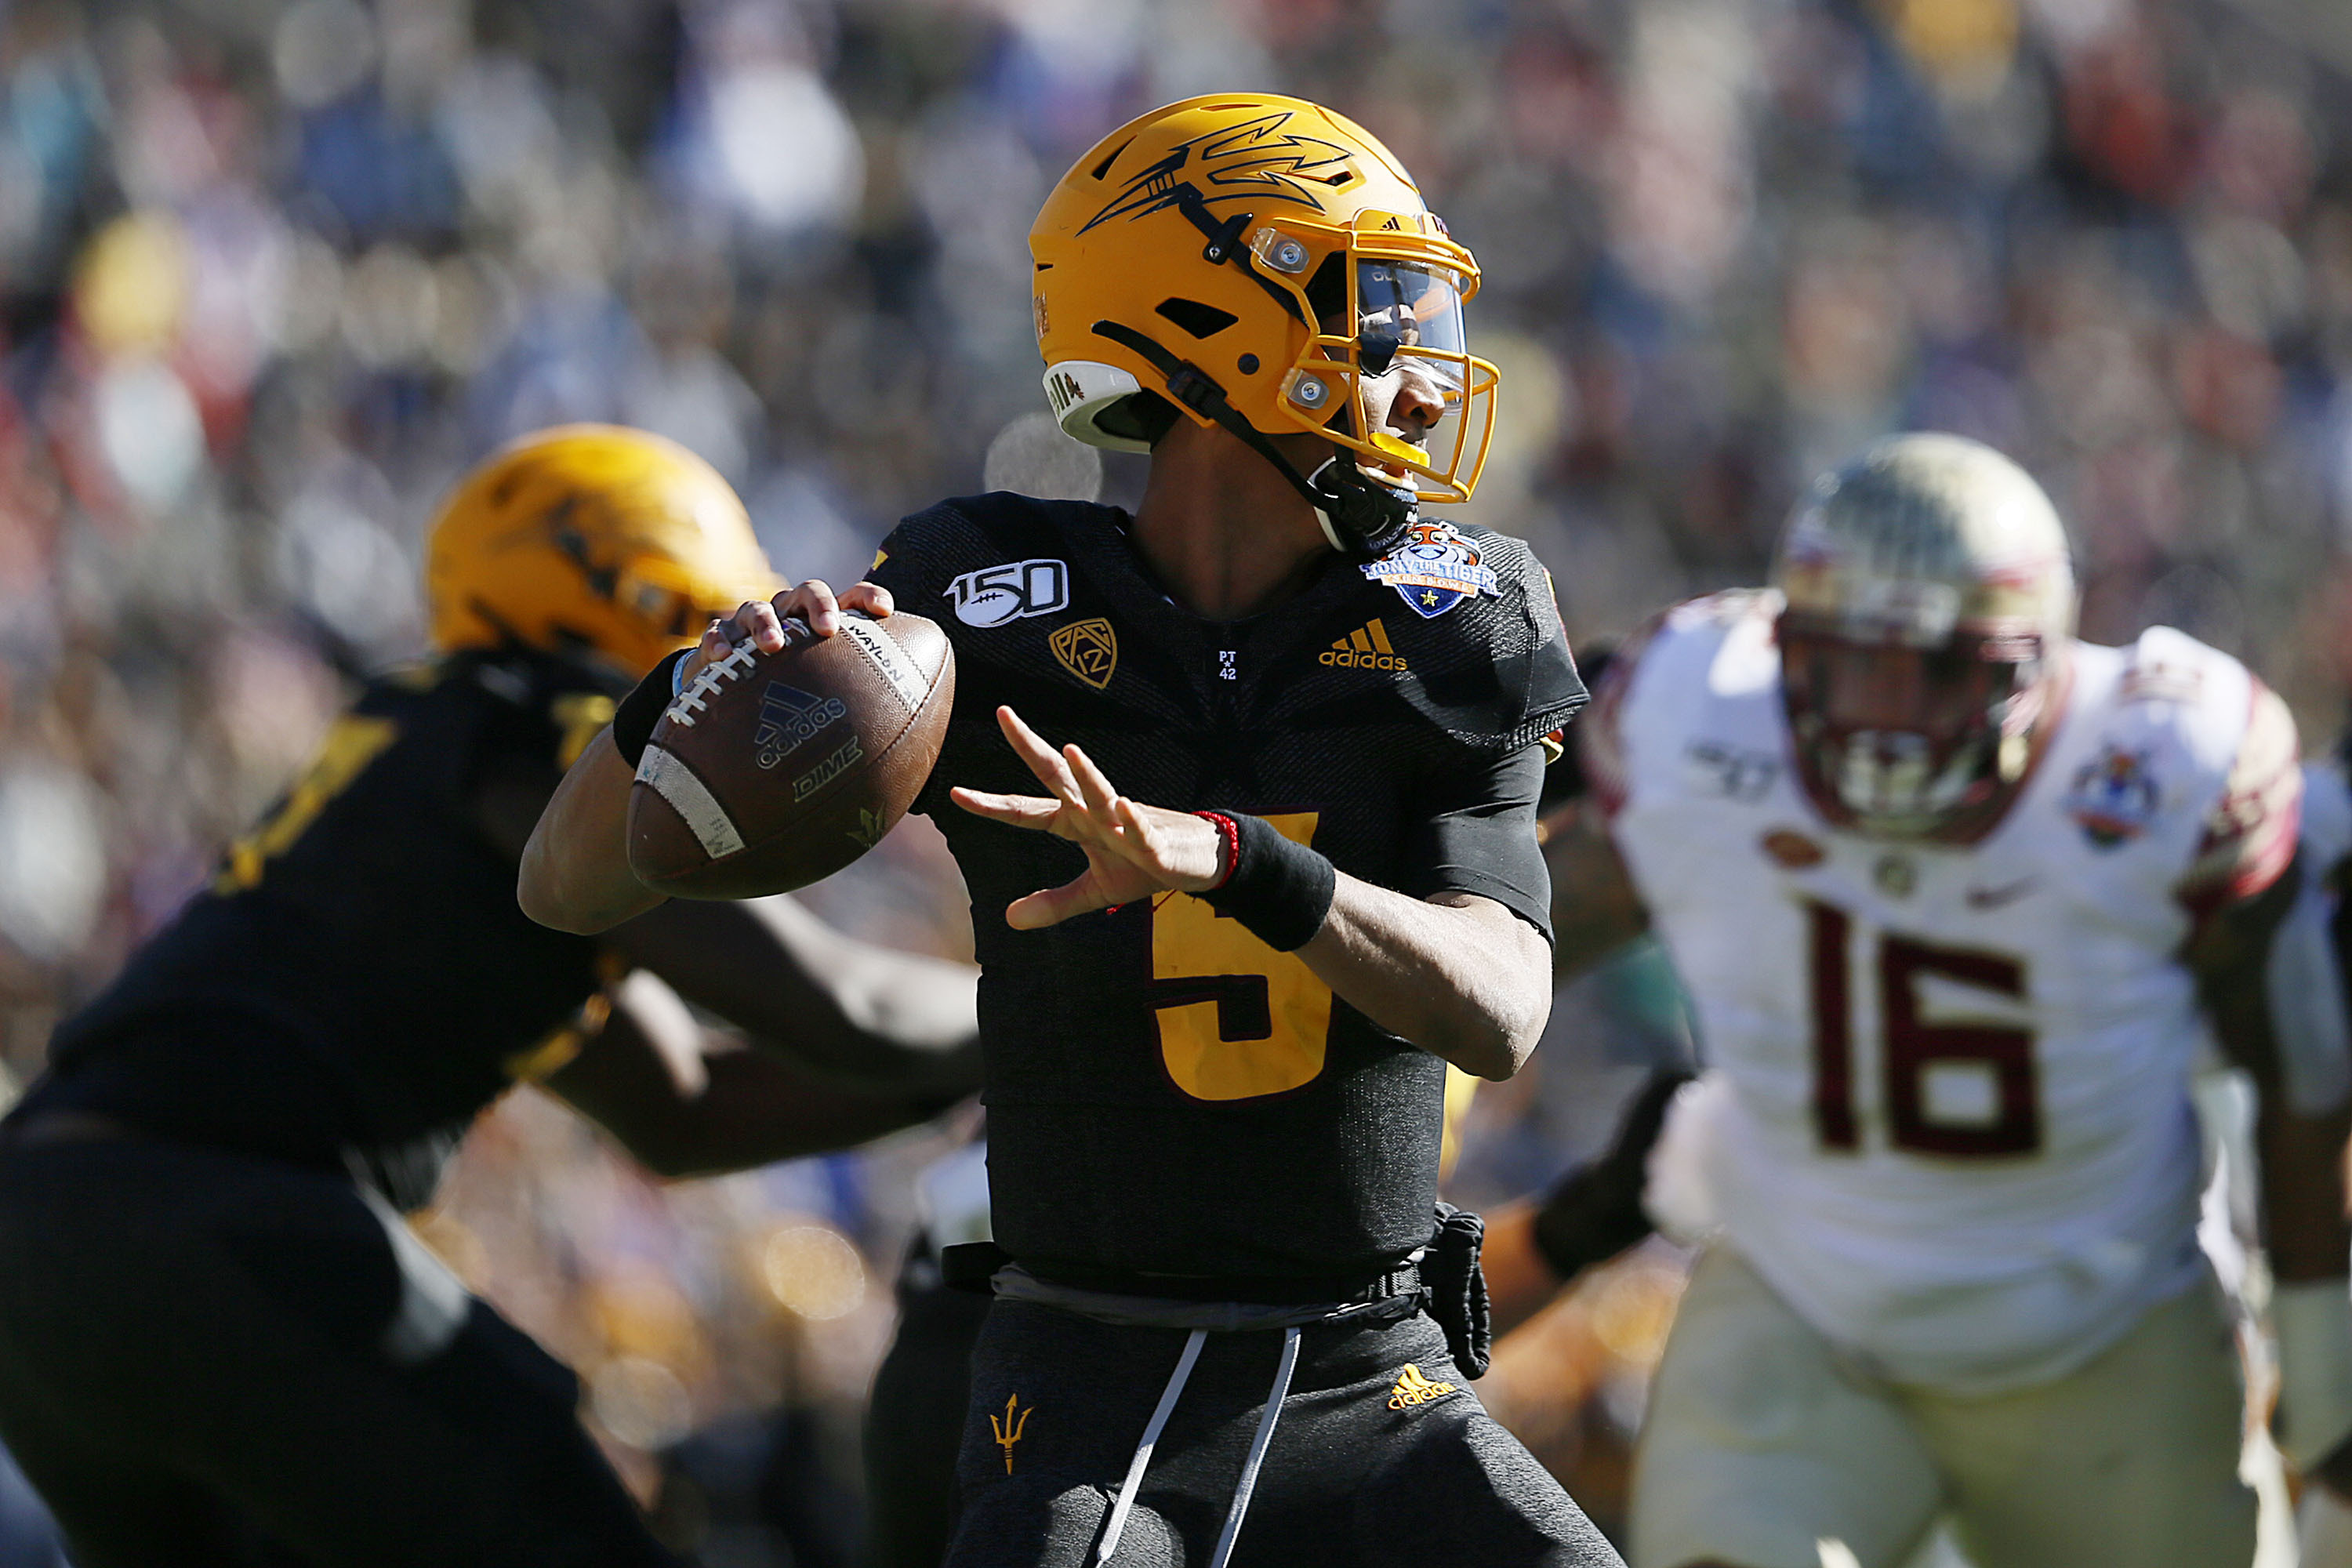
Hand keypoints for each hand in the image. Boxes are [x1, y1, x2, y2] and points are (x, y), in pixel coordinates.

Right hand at [679, 579, 894, 683]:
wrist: (733, 690)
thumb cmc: (791, 689)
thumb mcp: (822, 692)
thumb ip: (853, 703)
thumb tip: (894, 748)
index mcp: (820, 621)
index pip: (850, 598)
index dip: (867, 596)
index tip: (884, 610)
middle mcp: (789, 615)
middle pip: (807, 592)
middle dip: (820, 604)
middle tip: (828, 629)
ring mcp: (752, 624)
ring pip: (759, 608)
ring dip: (766, 623)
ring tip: (773, 645)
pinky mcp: (721, 639)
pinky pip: (718, 633)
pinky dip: (720, 641)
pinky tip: (723, 656)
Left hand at [950, 706, 1226, 928]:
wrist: (1198, 862)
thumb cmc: (1145, 865)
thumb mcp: (1096, 891)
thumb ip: (1054, 903)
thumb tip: (1010, 919)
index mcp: (1076, 821)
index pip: (1026, 812)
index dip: (992, 805)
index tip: (955, 793)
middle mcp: (1095, 812)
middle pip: (1057, 776)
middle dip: (1029, 746)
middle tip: (1003, 713)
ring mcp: (1126, 821)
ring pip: (1101, 794)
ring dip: (1086, 774)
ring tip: (1067, 749)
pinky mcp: (1156, 842)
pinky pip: (1142, 830)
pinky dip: (1134, 820)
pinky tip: (1125, 807)